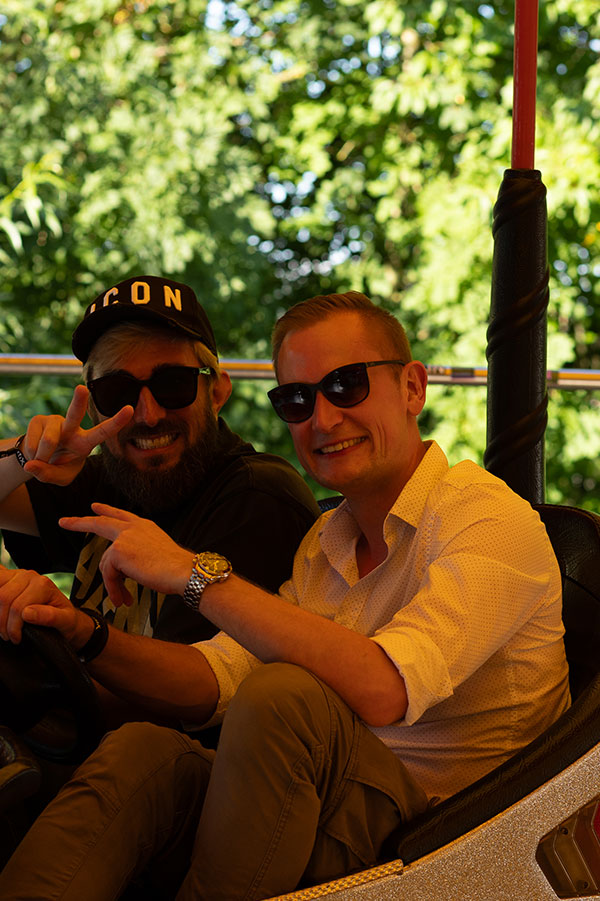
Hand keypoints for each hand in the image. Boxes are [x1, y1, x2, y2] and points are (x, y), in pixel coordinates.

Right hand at [0, 564, 90, 645]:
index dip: (13, 627)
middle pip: (4, 597)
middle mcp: (30, 577)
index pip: (17, 607)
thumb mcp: (66, 621)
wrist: (65, 614)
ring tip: (4, 626)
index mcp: (43, 585)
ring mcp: (18, 575)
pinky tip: (0, 607)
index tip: (16, 639)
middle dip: (2, 621)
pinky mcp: (10, 578)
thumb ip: (50, 616)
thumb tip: (27, 613)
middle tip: (8, 636)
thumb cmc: (65, 618)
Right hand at [21, 385, 132, 484]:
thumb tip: (31, 465)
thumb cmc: (55, 468)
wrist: (38, 459)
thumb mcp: (58, 478)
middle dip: (78, 401)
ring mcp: (54, 422)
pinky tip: (34, 452)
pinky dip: (32, 453)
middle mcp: (72, 428)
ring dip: (43, 456)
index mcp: (85, 442)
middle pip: (75, 414)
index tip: (130, 409)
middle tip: (82, 388)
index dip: (117, 422)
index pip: (103, 432)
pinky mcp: (38, 420)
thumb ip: (48, 475)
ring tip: (42, 460)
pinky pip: (34, 441)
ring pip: (50, 440)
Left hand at [60, 503, 193, 606]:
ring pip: (106, 563)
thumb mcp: (156, 552)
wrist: (183, 571)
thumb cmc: (176, 568)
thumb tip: (123, 566)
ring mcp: (124, 537)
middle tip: (63, 522)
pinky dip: (114, 589)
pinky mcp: (118, 552)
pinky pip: (108, 574)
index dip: (106, 510)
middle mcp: (133, 527)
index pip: (121, 514)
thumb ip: (138, 551)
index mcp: (144, 526)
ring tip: (122, 600)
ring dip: (112, 585)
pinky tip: (123, 599)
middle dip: (79, 522)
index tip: (94, 507)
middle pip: (100, 522)